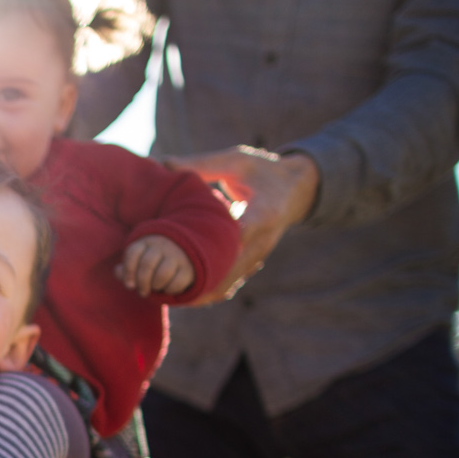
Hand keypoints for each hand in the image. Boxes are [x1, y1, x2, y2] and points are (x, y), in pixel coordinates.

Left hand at [116, 235, 196, 296]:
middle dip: (142, 282)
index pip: (133, 253)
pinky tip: (168, 288)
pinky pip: (177, 282)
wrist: (184, 253)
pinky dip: (170, 290)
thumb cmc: (154, 261)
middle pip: (147, 264)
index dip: (128, 271)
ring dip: (156, 286)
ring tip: (156, 288)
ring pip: (163, 274)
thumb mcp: (139, 261)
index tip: (129, 285)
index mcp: (146, 243)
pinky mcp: (188, 268)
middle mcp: (162, 246)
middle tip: (142, 292)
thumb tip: (117, 272)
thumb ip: (126, 268)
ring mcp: (177, 255)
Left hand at [164, 146, 318, 297]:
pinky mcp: (252, 263)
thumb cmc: (262, 171)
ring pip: (230, 282)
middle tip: (164, 284)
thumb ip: (202, 165)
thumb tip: (163, 162)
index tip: (185, 252)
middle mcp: (264, 240)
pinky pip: (231, 284)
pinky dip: (209, 291)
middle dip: (200, 278)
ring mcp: (259, 255)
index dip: (216, 245)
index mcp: (265, 212)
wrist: (295, 190)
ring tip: (169, 295)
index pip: (242, 233)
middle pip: (232, 268)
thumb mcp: (237, 161)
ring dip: (201, 291)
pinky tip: (183, 296)